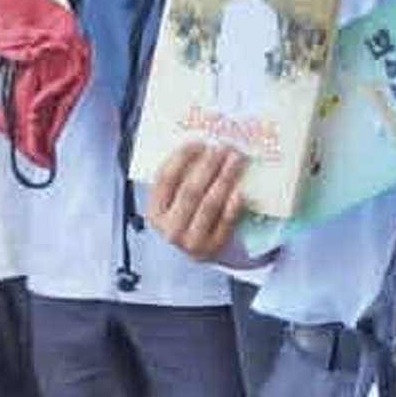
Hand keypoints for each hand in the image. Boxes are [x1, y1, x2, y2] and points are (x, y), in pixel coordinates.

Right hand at [145, 143, 246, 261]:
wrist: (190, 253)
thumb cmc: (181, 217)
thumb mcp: (170, 203)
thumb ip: (177, 179)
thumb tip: (199, 147)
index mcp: (155, 213)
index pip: (165, 179)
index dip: (181, 158)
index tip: (198, 142)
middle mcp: (170, 229)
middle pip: (190, 191)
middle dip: (208, 166)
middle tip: (222, 148)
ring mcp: (191, 241)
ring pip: (209, 205)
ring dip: (224, 179)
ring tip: (236, 160)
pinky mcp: (213, 247)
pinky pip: (225, 222)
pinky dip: (233, 205)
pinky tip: (240, 190)